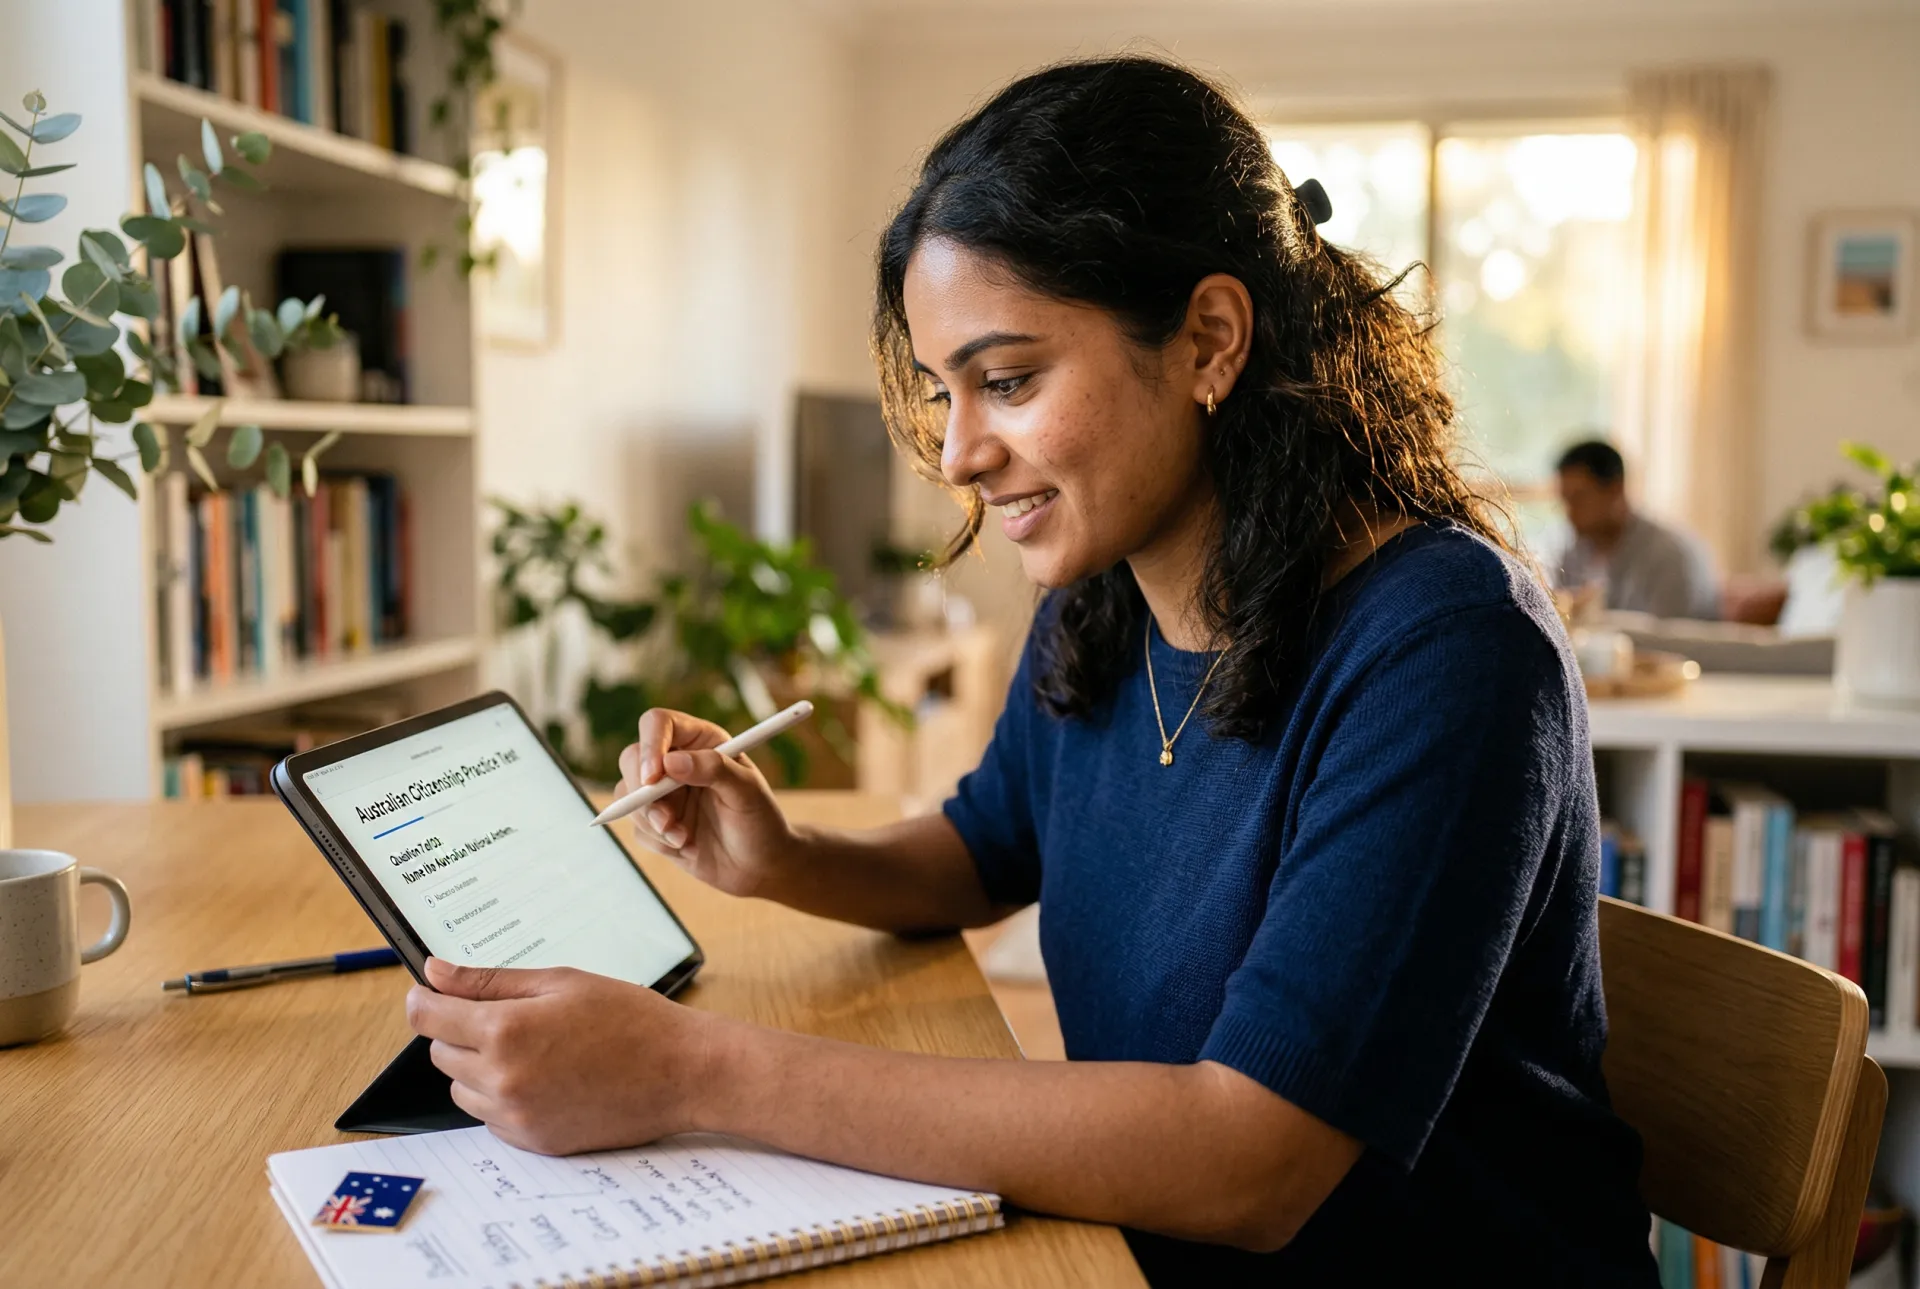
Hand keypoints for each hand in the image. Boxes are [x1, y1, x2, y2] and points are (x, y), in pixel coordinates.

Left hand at [407, 957, 713, 1155]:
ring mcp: (517, 1116)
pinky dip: (504, 1097)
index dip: (424, 1000)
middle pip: (440, 1053)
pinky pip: (491, 1118)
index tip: (431, 993)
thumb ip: (490, 980)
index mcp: (505, 1030)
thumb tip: (434, 974)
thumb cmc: (629, 1017)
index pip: (427, 1017)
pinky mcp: (533, 1141)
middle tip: (509, 1016)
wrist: (681, 1071)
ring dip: (479, 1067)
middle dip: (460, 1031)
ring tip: (533, 1049)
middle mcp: (501, 1078)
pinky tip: (546, 1078)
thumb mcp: (561, 982)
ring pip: (462, 1089)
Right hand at [616, 708, 798, 898]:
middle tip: (665, 819)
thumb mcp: (747, 792)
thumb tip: (671, 762)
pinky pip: (636, 827)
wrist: (759, 866)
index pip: (659, 724)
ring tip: (684, 837)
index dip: (650, 746)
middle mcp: (677, 762)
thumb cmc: (760, 822)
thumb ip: (714, 769)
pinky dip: (658, 841)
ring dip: (652, 821)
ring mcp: (663, 793)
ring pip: (628, 795)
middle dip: (642, 792)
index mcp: (701, 742)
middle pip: (632, 758)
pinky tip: (686, 846)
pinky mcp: (655, 822)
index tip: (653, 777)